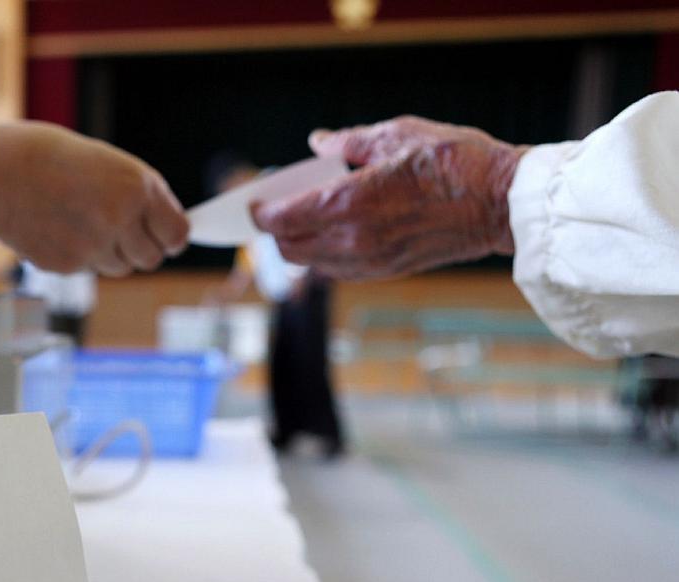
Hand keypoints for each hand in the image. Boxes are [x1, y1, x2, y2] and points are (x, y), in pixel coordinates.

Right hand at [0, 123, 188, 275]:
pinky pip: (88, 269)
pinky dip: (78, 256)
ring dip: (108, 253)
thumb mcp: (107, 165)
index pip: (177, 233)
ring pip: (119, 267)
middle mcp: (120, 218)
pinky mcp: (68, 265)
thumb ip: (138, 196)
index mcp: (137, 186)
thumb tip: (165, 231)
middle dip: (139, 249)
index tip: (166, 239)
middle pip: (151, 258)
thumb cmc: (51, 160)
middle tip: (118, 232)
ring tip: (80, 223)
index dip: (172, 238)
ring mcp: (93, 245)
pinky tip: (58, 229)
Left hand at [250, 116, 526, 279]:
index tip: (253, 204)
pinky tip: (332, 234)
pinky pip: (336, 271)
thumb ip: (350, 143)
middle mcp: (352, 240)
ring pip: (309, 264)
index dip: (259, 214)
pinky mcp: (386, 272)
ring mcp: (369, 261)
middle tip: (276, 210)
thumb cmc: (455, 161)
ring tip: (302, 221)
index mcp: (349, 203)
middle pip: (287, 248)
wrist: (502, 203)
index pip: (281, 219)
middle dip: (275, 230)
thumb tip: (319, 143)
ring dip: (298, 245)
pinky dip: (323, 256)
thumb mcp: (398, 135)